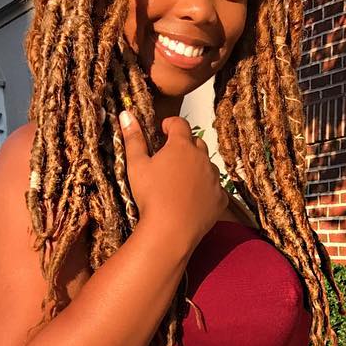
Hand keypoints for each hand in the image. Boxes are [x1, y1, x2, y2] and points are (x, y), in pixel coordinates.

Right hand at [118, 110, 228, 249]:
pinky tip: (193, 199)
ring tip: (182, 181)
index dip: (170, 125)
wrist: (170, 231)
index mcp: (181, 146)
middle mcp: (202, 158)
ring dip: (197, 168)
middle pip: (196, 143)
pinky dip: (206, 190)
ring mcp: (213, 179)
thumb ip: (133, 138)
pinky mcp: (220, 199)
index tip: (162, 131)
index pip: (179, 124)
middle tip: (171, 159)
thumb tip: (126, 114)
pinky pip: (215, 189)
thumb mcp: (136, 166)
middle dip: (185, 146)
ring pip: (207, 166)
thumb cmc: (151, 197)